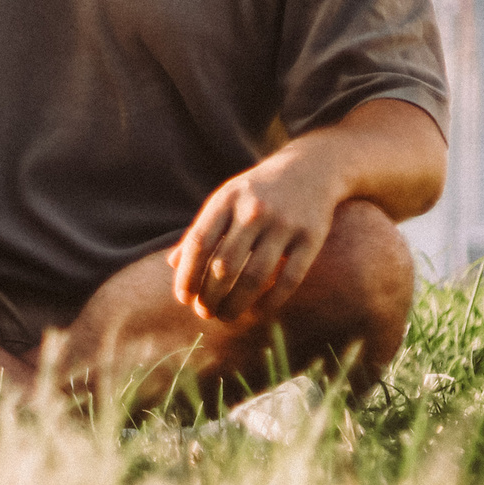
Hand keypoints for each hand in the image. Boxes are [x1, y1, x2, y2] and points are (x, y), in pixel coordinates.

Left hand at [168, 152, 342, 323]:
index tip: (182, 298)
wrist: (310, 168)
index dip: (188, 274)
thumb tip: (172, 265)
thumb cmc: (257, 191)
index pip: (199, 243)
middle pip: (224, 264)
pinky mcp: (311, 237)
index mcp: (226, 199)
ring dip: (236, 303)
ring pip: (254, 275)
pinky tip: (257, 313)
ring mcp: (284, 223)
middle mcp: (253, 210)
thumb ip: (201, 230)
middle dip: (210, 295)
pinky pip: (288, 279)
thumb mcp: (225, 200)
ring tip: (225, 317)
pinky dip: (270, 301)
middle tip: (204, 313)